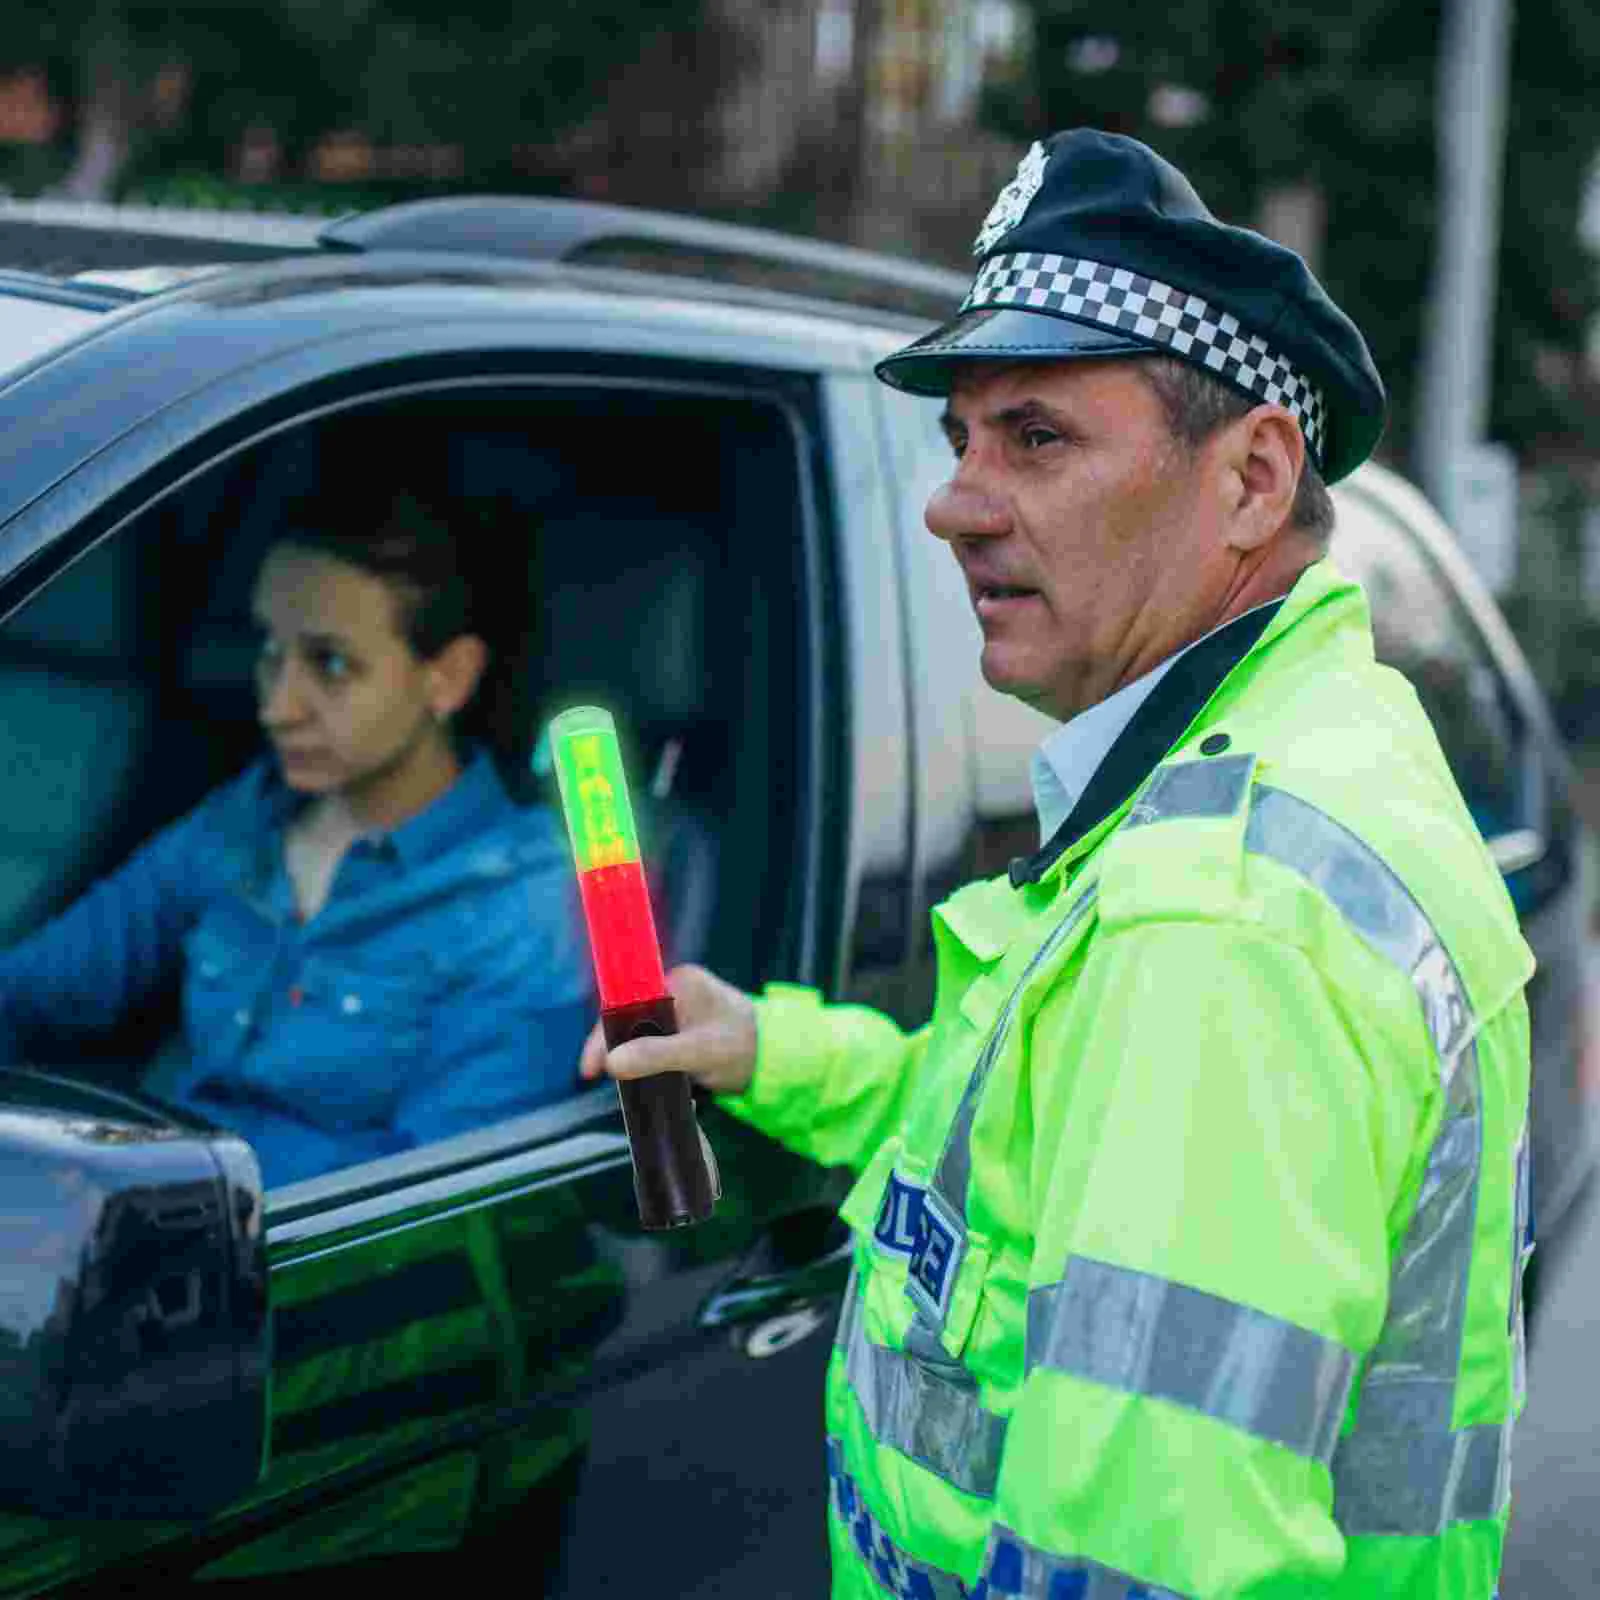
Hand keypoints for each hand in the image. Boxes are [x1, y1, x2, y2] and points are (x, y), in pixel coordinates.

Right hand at [578, 964, 757, 1096]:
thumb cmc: (742, 1047)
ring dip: (626, 1053)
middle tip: (596, 1075)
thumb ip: (657, 1055)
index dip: (604, 1032)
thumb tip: (612, 1062)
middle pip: (627, 1016)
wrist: (774, 1058)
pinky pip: (649, 1039)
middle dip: (611, 1045)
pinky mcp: (679, 1027)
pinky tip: (634, 1074)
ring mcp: (676, 1008)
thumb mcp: (699, 1053)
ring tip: (614, 1078)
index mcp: (679, 982)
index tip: (591, 1065)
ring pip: (636, 1030)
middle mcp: (674, 988)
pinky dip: (641, 1057)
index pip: (627, 1001)